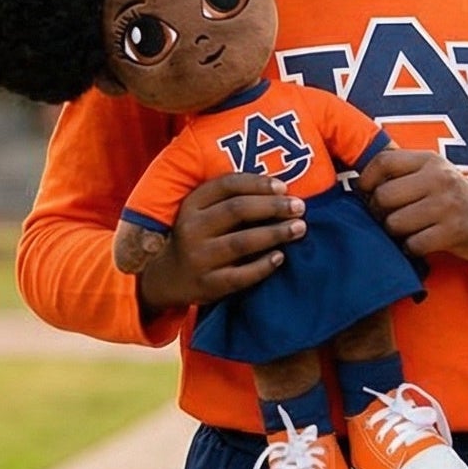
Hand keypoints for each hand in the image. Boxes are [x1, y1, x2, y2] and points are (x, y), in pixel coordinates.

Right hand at [136, 173, 305, 314]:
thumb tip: (281, 191)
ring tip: (299, 228)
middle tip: (299, 207)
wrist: (167, 278)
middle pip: (237, 210)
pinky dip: (263, 266)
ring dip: (274, 233)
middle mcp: (191, 229)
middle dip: (273, 206)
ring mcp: (198, 258)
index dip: (258, 183)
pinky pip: (240, 276)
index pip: (227, 185)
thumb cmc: (199, 237)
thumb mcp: (203, 212)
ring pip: (241, 242)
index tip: (284, 187)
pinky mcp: (207, 284)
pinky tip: (280, 257)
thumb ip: (232, 199)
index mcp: (192, 204)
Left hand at [357, 148, 467, 269]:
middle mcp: (438, 178)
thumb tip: (356, 181)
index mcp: (429, 160)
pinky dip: (411, 248)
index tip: (366, 193)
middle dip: (380, 212)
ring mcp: (446, 205)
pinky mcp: (452, 232)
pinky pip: (412, 244)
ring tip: (409, 230)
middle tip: (390, 217)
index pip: (382, 162)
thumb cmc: (451, 196)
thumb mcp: (432, 172)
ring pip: (394, 223)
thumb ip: (400, 171)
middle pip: (383, 196)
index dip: (366, 180)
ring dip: (396, 232)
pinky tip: (421, 242)